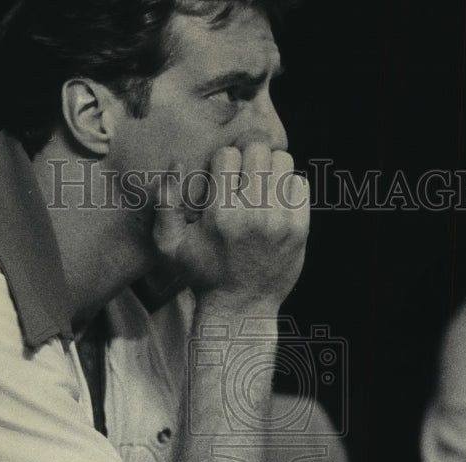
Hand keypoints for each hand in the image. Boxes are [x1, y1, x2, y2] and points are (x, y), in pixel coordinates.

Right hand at [152, 143, 309, 314]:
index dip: (222, 163)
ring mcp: (280, 221)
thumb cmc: (202, 274)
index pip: (227, 154)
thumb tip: (177, 163)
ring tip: (261, 188)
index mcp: (220, 214)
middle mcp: (252, 215)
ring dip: (270, 169)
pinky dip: (289, 189)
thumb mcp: (169, 246)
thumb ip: (164, 203)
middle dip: (248, 160)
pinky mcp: (300, 229)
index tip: (221, 182)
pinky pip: (300, 184)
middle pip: (258, 150)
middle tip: (243, 179)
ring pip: (283, 161)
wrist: (240, 308)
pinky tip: (276, 205)